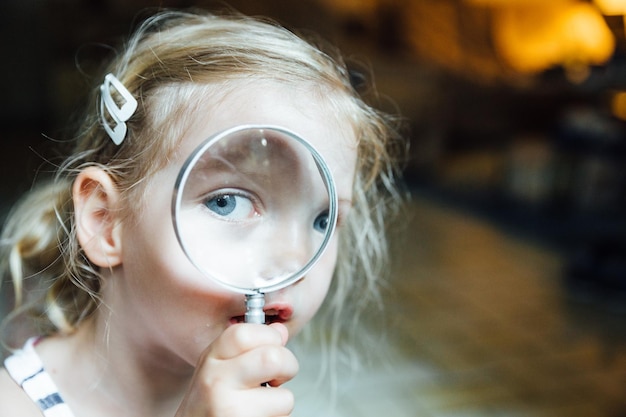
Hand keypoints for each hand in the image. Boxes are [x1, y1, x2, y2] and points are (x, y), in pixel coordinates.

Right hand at [175, 323, 297, 416]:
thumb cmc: (210, 403)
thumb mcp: (220, 368)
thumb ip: (249, 347)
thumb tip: (280, 331)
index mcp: (212, 358)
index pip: (244, 333)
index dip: (269, 336)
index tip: (271, 347)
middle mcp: (216, 381)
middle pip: (273, 358)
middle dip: (289, 366)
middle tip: (277, 378)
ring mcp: (229, 408)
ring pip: (285, 397)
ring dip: (281, 401)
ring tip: (262, 404)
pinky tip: (257, 416)